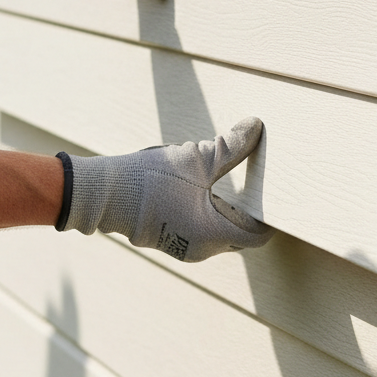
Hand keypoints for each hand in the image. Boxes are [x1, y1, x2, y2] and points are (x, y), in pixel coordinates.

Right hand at [55, 117, 274, 261]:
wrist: (104, 193)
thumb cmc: (151, 179)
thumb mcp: (196, 159)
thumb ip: (231, 146)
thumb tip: (256, 127)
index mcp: (212, 234)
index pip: (258, 235)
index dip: (269, 216)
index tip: (272, 193)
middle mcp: (200, 250)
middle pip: (240, 236)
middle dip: (248, 213)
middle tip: (253, 184)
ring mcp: (183, 248)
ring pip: (219, 234)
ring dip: (227, 213)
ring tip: (227, 184)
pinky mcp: (168, 242)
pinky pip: (200, 233)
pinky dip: (208, 216)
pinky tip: (201, 191)